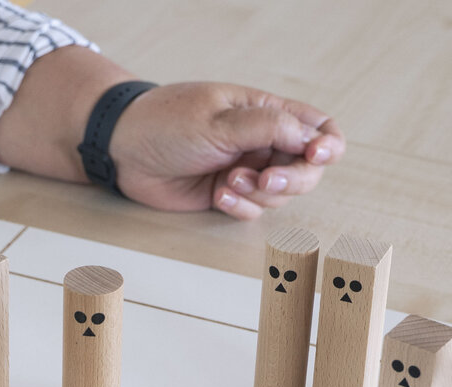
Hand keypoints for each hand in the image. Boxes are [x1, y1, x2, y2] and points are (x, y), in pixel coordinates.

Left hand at [110, 82, 345, 219]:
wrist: (123, 149)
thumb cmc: (167, 122)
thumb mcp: (220, 120)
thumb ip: (268, 127)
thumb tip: (312, 136)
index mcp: (267, 112)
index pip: (319, 127)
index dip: (327, 145)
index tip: (316, 155)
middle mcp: (262, 141)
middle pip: (307, 169)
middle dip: (292, 179)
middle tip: (266, 180)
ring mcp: (247, 169)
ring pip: (282, 194)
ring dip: (261, 194)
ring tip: (228, 183)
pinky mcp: (230, 194)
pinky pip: (254, 210)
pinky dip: (242, 207)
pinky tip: (220, 197)